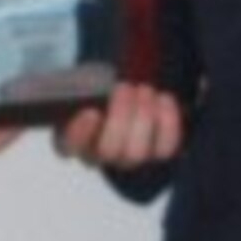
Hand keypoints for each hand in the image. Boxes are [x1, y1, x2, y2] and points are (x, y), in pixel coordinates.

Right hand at [52, 82, 182, 168]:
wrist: (125, 99)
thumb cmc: (101, 91)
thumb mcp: (84, 87)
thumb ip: (82, 88)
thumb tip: (89, 82)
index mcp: (73, 141)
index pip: (72, 147)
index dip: (82, 133)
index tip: (92, 112)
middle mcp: (100, 157)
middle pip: (109, 150)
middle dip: (120, 116)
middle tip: (124, 87)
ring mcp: (129, 158)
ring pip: (137, 153)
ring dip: (143, 115)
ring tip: (144, 89)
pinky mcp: (156, 153)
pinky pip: (166, 147)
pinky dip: (168, 120)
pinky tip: (162, 98)